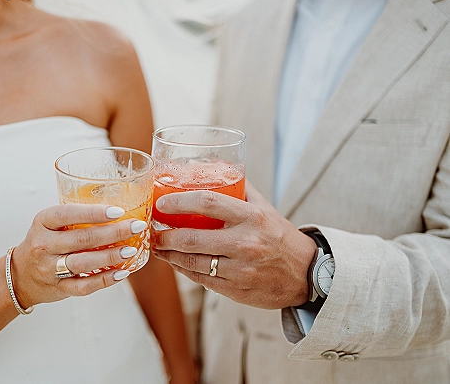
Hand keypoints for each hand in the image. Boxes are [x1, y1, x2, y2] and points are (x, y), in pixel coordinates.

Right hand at [11, 204, 147, 308]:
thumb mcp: (50, 223)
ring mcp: (49, 269)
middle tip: (136, 227)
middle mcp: (44, 245)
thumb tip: (118, 207)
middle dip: (113, 232)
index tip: (118, 211)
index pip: (68, 214)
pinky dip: (105, 280)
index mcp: (43, 222)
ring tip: (131, 250)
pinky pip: (84, 286)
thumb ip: (76, 216)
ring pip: (83, 263)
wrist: (20, 275)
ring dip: (110, 257)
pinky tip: (121, 272)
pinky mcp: (58, 288)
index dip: (94, 213)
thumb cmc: (44, 242)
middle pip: (81, 239)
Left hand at [152, 183, 316, 308]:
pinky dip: (183, 270)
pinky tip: (175, 262)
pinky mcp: (236, 290)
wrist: (306, 274)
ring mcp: (240, 269)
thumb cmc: (280, 236)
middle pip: (192, 239)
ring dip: (169, 255)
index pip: (207, 203)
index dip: (179, 202)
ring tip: (158, 247)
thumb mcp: (265, 208)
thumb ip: (241, 189)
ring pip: (192, 263)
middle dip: (165, 236)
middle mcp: (246, 243)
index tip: (161, 204)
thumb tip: (214, 167)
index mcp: (252, 217)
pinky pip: (201, 279)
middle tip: (152, 231)